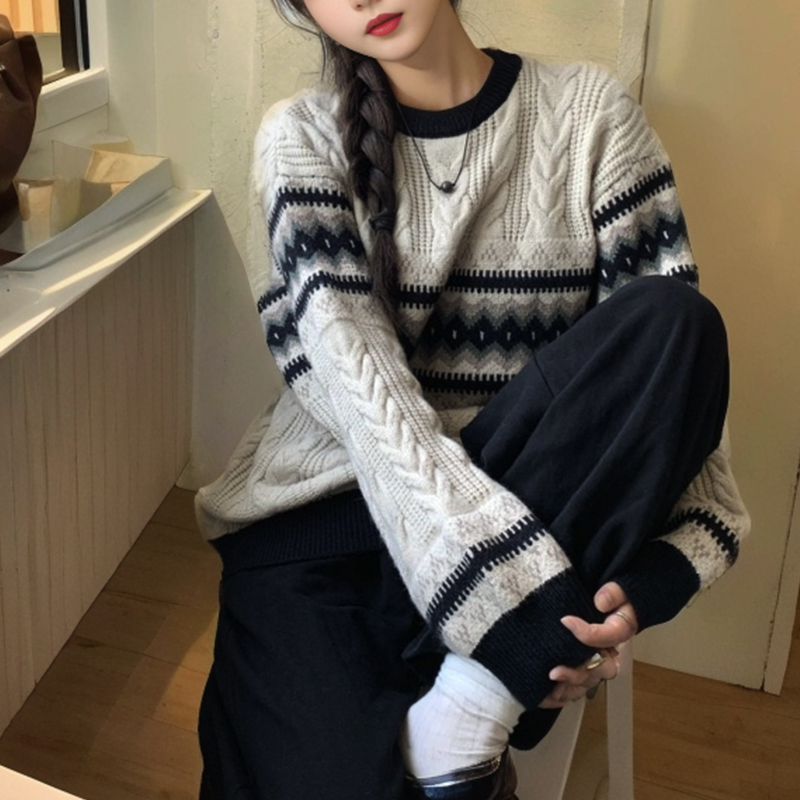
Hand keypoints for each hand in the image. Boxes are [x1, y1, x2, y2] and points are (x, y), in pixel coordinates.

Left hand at [538, 583, 638, 708]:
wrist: (599, 603)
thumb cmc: (608, 596)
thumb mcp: (616, 589)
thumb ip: (613, 592)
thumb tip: (601, 602)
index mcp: (620, 631)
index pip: (608, 637)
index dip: (587, 634)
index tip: (565, 620)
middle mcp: (611, 651)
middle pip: (601, 669)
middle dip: (577, 672)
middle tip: (555, 671)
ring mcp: (597, 663)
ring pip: (589, 682)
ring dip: (569, 686)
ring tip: (549, 686)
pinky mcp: (583, 668)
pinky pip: (577, 688)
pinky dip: (564, 692)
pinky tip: (548, 693)